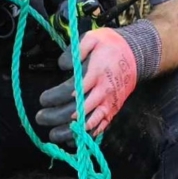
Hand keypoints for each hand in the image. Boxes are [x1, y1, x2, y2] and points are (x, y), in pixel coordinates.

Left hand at [36, 28, 137, 143]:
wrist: (136, 56)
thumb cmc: (110, 46)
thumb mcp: (93, 38)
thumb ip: (75, 49)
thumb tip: (62, 65)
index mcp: (96, 73)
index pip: (73, 90)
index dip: (56, 97)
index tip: (43, 99)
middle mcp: (103, 91)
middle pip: (79, 110)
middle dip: (57, 116)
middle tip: (40, 118)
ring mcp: (109, 104)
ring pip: (89, 123)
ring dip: (70, 132)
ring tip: (53, 135)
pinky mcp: (113, 111)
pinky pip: (100, 128)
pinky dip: (86, 136)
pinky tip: (71, 140)